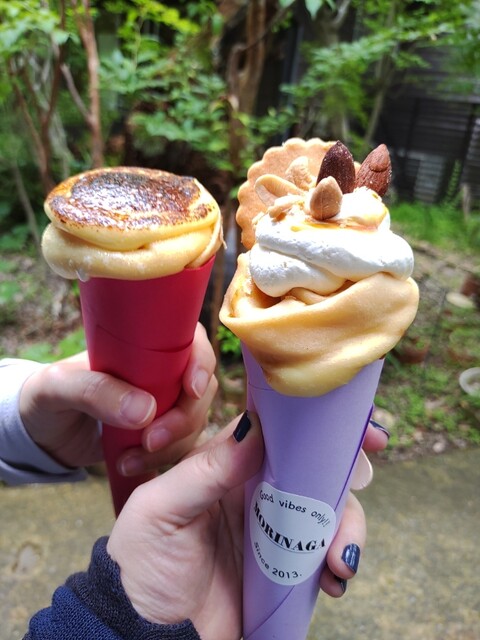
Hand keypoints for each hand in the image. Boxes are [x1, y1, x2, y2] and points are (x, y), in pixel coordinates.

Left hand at [19, 323, 216, 473]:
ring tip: (130, 459)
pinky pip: (182, 445)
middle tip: (151, 441)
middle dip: (184, 417)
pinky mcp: (161, 433)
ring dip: (173, 444)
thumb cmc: (46, 397)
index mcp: (143, 345)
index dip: (201, 361)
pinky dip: (164, 459)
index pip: (191, 340)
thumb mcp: (58, 387)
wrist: (41, 435)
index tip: (192, 390)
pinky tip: (131, 465)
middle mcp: (162, 371)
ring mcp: (164, 403)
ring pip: (194, 419)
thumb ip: (95, 391)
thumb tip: (146, 410)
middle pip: (201, 387)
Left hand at [107, 414, 388, 638]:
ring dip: (346, 525)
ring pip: (327, 508)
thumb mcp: (161, 511)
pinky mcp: (285, 567)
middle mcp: (254, 490)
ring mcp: (273, 528)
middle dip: (344, 467)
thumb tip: (256, 427)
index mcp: (225, 465)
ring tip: (340, 559)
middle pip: (312, 464)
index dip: (312, 419)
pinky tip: (334, 579)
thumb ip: (206, 470)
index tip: (348, 419)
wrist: (147, 638)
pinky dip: (339, 560)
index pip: (274, 428)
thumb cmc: (142, 566)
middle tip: (367, 471)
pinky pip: (324, 552)